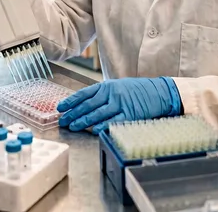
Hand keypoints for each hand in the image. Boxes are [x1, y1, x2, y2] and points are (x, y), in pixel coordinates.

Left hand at [57, 77, 181, 133]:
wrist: (158, 92)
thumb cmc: (136, 91)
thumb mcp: (117, 87)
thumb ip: (101, 95)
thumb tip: (83, 104)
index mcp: (107, 86)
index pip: (84, 93)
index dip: (71, 100)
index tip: (60, 107)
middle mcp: (112, 94)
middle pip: (87, 105)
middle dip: (73, 113)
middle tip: (63, 120)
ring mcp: (121, 104)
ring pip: (97, 114)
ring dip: (83, 121)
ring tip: (73, 126)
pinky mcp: (129, 115)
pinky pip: (113, 122)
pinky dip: (103, 126)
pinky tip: (94, 130)